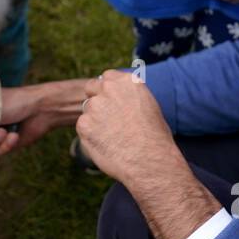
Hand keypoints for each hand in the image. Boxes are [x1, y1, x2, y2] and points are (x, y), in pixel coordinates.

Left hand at [77, 70, 177, 185]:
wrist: (149, 160)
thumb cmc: (155, 138)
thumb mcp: (148, 107)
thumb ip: (129, 97)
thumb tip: (118, 100)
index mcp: (127, 81)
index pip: (107, 77)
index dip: (107, 90)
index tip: (110, 100)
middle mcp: (109, 89)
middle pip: (92, 88)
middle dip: (96, 99)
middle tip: (105, 118)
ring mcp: (94, 106)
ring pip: (87, 110)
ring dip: (94, 120)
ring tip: (113, 137)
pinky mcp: (84, 124)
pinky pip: (84, 127)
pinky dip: (91, 135)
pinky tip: (107, 145)